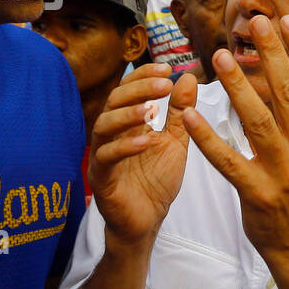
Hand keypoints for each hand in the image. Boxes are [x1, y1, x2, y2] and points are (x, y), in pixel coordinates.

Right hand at [88, 65, 197, 245]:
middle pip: (114, 101)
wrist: (147, 221)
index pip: (128, 90)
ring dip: (127, 114)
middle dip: (138, 90)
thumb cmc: (157, 180)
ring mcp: (102, 155)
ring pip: (103, 126)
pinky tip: (145, 141)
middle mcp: (110, 135)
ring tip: (151, 110)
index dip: (144, 75)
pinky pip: (106, 158)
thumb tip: (187, 77)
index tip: (168, 68)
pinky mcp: (101, 178)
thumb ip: (180, 112)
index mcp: (127, 123)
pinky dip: (125, 147)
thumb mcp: (175, 141)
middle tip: (164, 84)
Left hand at [181, 14, 288, 288]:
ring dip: (238, 86)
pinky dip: (209, 138)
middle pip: (287, 93)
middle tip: (254, 23)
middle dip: (271, 54)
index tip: (287, 22)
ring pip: (257, 120)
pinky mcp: (256, 193)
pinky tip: (192, 115)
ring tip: (219, 57)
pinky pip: (228, 160)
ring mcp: (282, 172)